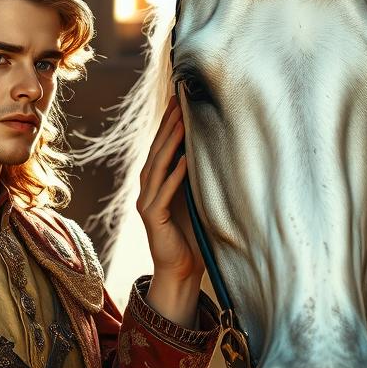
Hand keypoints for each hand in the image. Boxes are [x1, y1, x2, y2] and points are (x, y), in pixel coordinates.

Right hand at [137, 97, 204, 324]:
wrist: (182, 270)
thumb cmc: (193, 234)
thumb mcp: (198, 199)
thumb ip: (199, 178)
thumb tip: (219, 148)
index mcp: (158, 182)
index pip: (163, 145)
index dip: (169, 121)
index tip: (180, 97)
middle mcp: (148, 188)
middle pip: (157, 150)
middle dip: (168, 124)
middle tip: (179, 99)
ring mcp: (147, 203)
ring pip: (156, 167)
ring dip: (169, 144)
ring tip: (182, 122)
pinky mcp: (152, 218)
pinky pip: (162, 194)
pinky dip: (173, 177)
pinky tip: (184, 161)